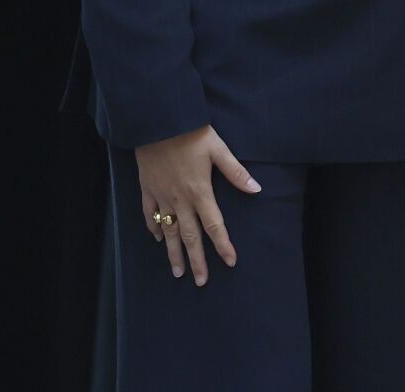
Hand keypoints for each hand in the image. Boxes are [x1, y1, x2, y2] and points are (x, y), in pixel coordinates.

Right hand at [134, 125, 261, 285]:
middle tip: (201, 281)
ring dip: (174, 253)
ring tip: (177, 272)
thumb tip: (256, 189)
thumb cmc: (191, 134)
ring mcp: (161, 196)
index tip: (230, 262)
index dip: (223, 245)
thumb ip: (236, 172)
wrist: (157, 122)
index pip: (214, 225)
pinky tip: (157, 240)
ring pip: (168, 231)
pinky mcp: (147, 189)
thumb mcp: (219, 149)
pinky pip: (149, 214)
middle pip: (190, 236)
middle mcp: (180, 199)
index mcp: (200, 191)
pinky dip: (154, 229)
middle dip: (197, 260)